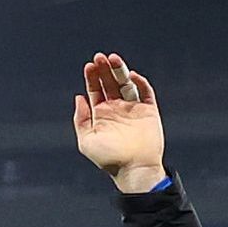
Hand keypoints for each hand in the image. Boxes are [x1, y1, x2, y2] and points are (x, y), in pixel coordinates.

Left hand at [70, 52, 166, 191]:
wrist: (134, 169)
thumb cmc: (109, 160)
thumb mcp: (87, 141)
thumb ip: (81, 119)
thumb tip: (78, 97)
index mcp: (101, 114)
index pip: (96, 90)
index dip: (92, 77)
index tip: (89, 66)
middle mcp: (117, 109)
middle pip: (110, 83)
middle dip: (105, 69)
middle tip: (100, 57)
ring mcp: (133, 109)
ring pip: (126, 83)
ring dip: (120, 70)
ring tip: (113, 58)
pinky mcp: (149, 111)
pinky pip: (145, 92)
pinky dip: (140, 82)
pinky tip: (132, 75)